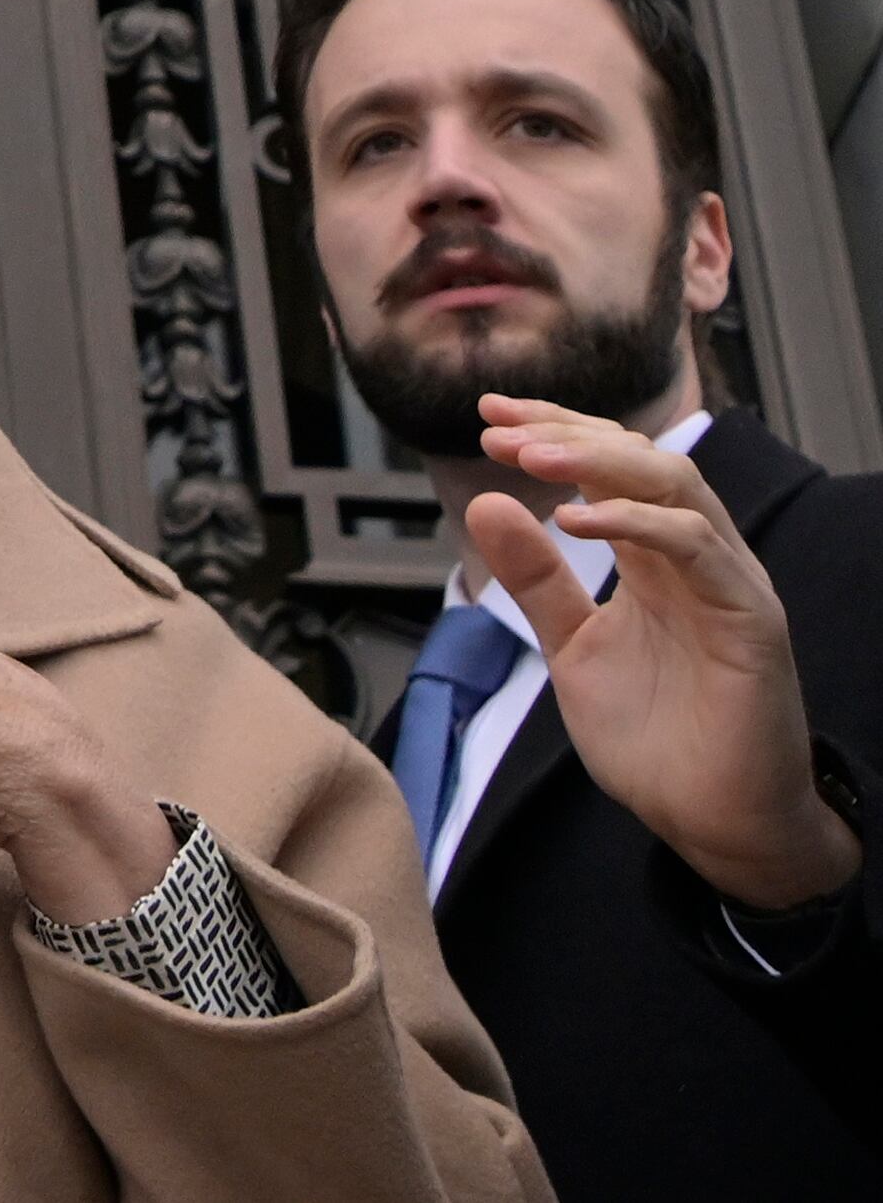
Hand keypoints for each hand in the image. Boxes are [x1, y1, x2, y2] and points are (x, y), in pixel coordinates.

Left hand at [473, 395, 860, 910]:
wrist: (711, 822)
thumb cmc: (655, 739)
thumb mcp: (571, 647)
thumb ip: (536, 579)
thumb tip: (486, 502)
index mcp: (656, 560)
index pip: (610, 468)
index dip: (553, 432)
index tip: (487, 414)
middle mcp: (697, 559)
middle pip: (641, 459)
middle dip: (566, 433)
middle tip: (498, 429)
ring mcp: (728, 584)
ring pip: (677, 485)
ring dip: (597, 461)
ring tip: (528, 457)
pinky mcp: (751, 620)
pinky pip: (698, 547)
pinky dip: (636, 522)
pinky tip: (575, 519)